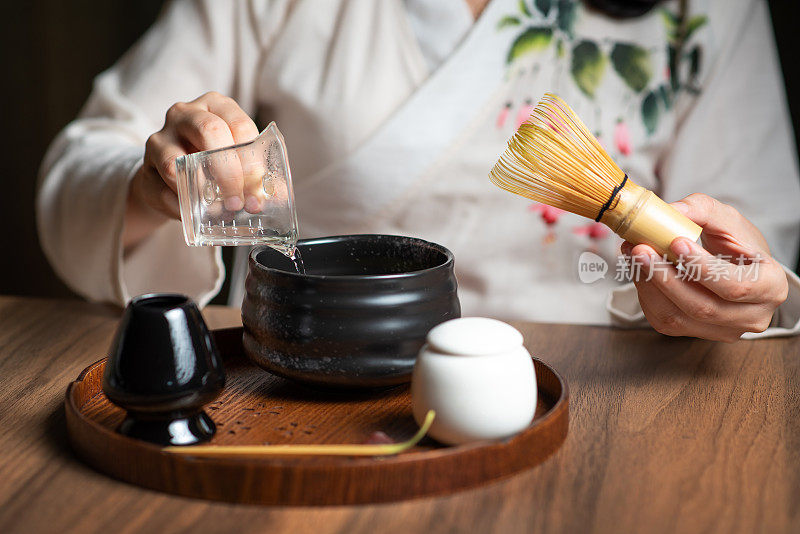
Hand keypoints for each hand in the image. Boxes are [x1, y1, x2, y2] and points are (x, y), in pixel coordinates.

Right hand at [123, 92, 258, 247]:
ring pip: (176, 161)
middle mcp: (186, 113)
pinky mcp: (145, 168)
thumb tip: (276, 195)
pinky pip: (161, 190)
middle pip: (210, 131)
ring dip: (200, 192)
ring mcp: (160, 138)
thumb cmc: (213, 164)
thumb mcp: (237, 162)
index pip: (240, 125)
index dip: (251, 161)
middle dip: (229, 172)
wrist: (172, 179)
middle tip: (239, 201)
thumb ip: (256, 174)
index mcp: (217, 106)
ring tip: (218, 210)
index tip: (258, 190)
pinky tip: (193, 213)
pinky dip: (180, 206)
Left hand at [621, 193, 788, 341]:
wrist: (736, 269)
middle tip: (640, 249)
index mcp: (771, 287)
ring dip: (649, 285)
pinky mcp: (695, 333)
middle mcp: (751, 316)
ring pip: (677, 317)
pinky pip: (664, 320)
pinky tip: (639, 270)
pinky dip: (646, 293)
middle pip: (701, 306)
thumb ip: (702, 210)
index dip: (702, 267)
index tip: (676, 242)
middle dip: (665, 277)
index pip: (735, 285)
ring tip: (633, 255)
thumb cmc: (737, 245)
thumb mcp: (728, 221)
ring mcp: (723, 330)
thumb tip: (671, 211)